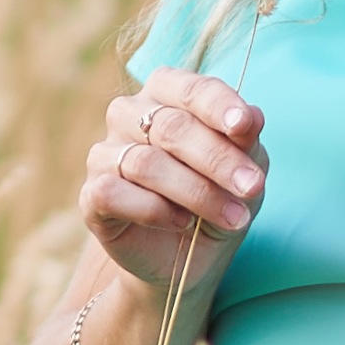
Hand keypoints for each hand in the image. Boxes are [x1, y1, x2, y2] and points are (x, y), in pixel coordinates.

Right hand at [80, 66, 262, 294]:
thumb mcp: (244, 167)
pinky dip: (154, 210)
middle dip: (217, 160)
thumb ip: (245, 140)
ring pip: (146, 163)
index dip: (218, 105)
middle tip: (252, 187)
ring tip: (232, 217)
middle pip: (171, 127)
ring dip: (197, 193)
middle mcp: (128, 115)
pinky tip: (181, 222)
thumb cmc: (217, 194)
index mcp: (166, 93)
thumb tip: (252, 115)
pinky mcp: (91, 194)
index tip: (244, 125)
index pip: (191, 89)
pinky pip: (113, 193)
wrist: (188, 255)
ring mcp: (105, 154)